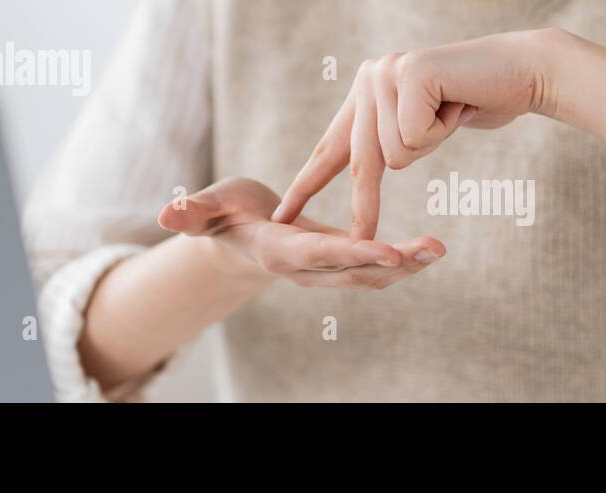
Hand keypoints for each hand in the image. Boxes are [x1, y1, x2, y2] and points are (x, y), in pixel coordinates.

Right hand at [158, 177, 444, 289]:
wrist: (235, 236)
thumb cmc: (221, 213)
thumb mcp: (206, 208)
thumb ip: (190, 212)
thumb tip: (165, 214)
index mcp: (279, 251)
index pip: (321, 255)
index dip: (355, 255)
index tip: (389, 253)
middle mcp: (306, 268)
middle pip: (355, 271)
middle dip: (396, 263)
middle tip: (433, 249)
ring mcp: (324, 269)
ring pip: (371, 274)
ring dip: (408, 264)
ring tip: (439, 249)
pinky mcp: (339, 262)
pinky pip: (375, 267)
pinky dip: (404, 260)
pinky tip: (430, 250)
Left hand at [270, 28, 566, 238]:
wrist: (521, 70)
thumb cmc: (480, 99)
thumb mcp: (428, 124)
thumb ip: (398, 135)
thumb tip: (380, 161)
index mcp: (367, 92)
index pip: (331, 147)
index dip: (307, 185)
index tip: (282, 216)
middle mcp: (369, 78)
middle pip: (362, 160)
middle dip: (367, 205)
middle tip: (363, 239)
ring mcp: (387, 73)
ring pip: (396, 155)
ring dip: (434, 142)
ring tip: (453, 112)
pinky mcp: (408, 74)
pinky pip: (414, 139)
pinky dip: (444, 130)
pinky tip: (458, 104)